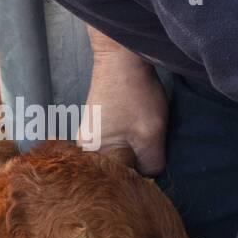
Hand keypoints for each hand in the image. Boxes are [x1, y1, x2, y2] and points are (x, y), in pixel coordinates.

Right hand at [79, 29, 167, 174]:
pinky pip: (118, 145)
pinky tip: (142, 132)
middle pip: (116, 170)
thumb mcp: (150, 137)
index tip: (152, 169)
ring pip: (120, 156)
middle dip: (136, 167)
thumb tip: (151, 176)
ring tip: (147, 139)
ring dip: (136, 153)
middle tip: (152, 154)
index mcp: (90, 153)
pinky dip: (132, 143)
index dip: (137, 180)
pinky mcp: (100, 124)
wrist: (122, 56)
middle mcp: (84, 147)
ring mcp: (92, 134)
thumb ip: (151, 165)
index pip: (117, 182)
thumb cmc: (134, 94)